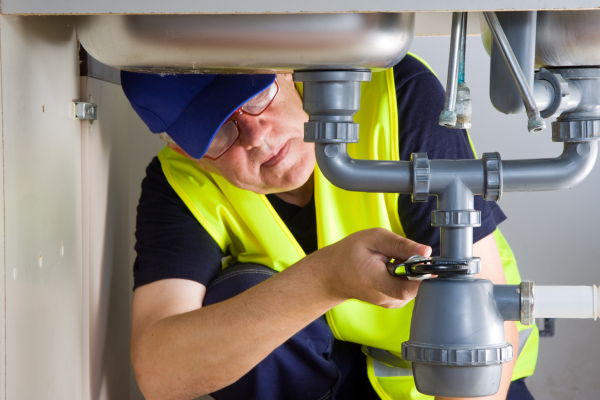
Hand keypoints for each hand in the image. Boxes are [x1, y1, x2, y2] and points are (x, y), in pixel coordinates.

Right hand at [305, 228, 431, 308]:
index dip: (422, 275)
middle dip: (415, 268)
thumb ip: (401, 245)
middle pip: (415, 286)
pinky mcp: (392, 303)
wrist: (332, 274)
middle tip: (398, 255)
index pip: (408, 289)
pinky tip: (391, 270)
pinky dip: (404, 278)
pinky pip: (408, 290)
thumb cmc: (348, 254)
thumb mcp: (374, 239)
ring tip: (391, 262)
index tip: (424, 261)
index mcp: (376, 281)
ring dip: (409, 273)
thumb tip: (426, 251)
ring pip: (413, 288)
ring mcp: (388, 303)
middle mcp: (384, 298)